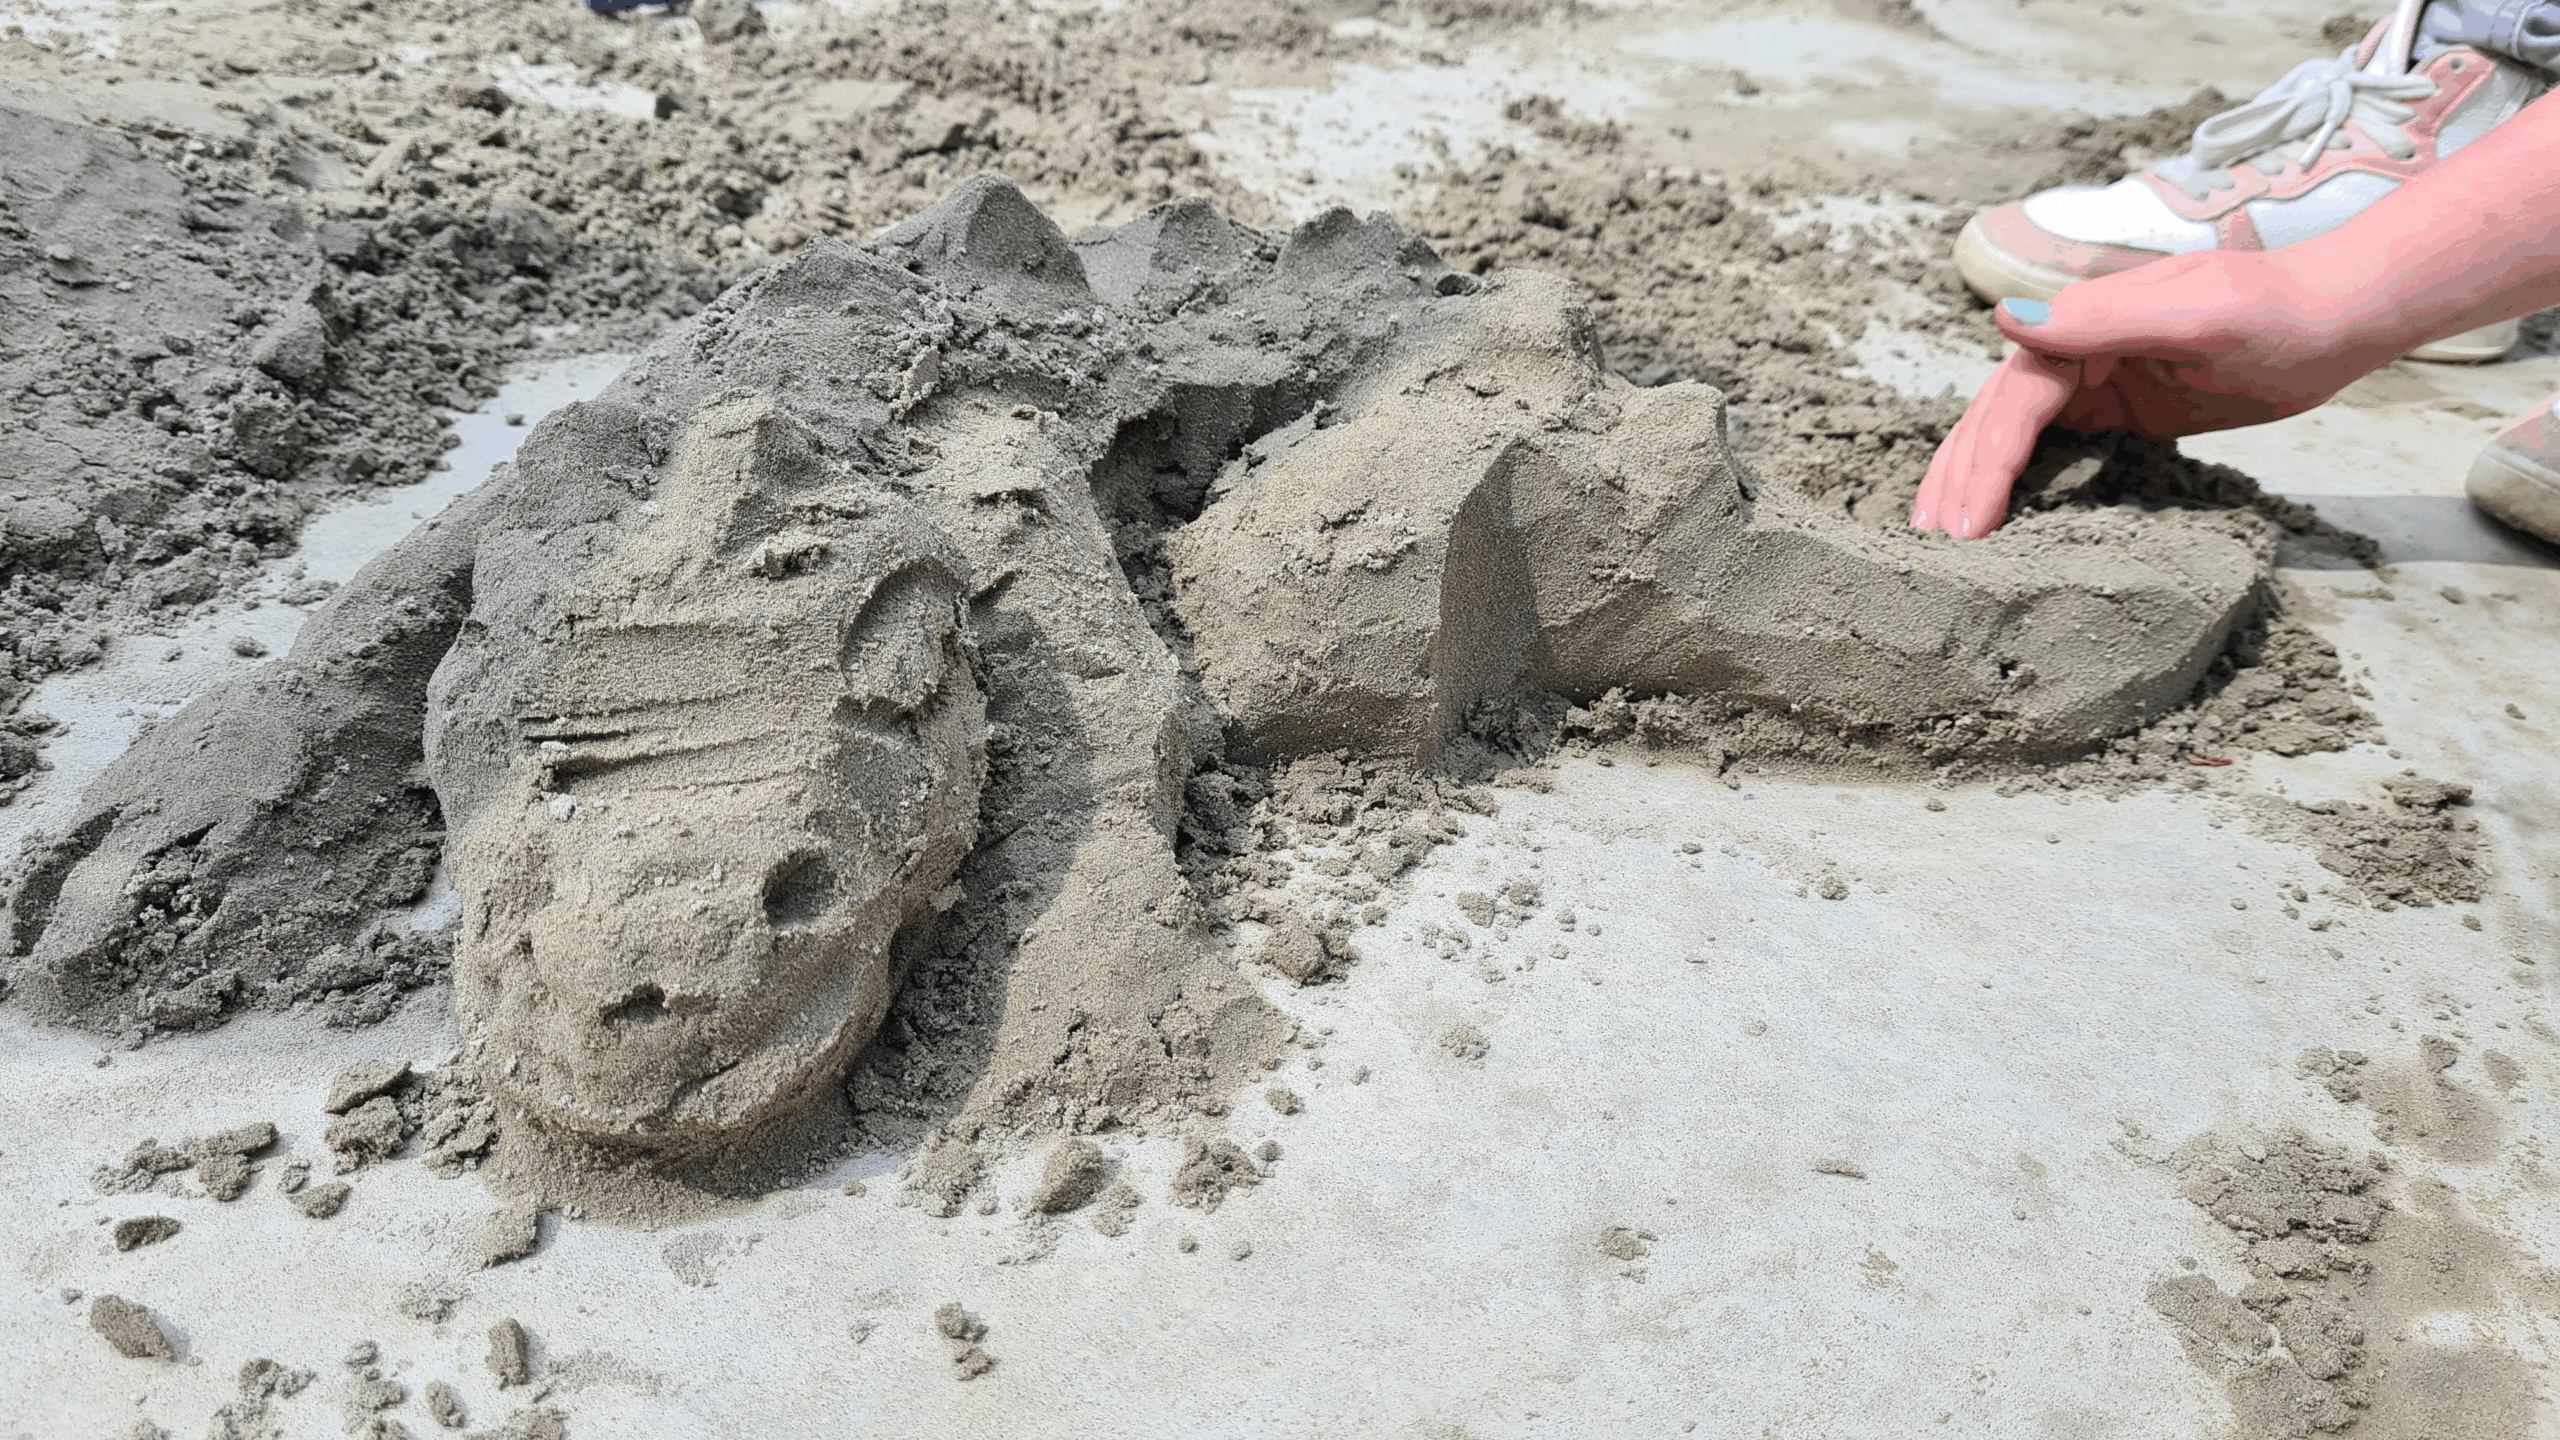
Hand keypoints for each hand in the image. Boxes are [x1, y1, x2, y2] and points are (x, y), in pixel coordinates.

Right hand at [1912, 251, 2393, 538]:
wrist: (2339, 317)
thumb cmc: (2280, 312)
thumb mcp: (2197, 311)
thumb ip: (2102, 317)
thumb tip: (2004, 318)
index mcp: (2079, 326)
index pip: (2013, 404)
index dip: (1983, 467)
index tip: (1963, 528)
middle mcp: (2073, 350)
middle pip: (1995, 421)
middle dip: (1958, 482)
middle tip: (1927, 548)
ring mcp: (2094, 381)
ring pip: (2015, 437)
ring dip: (1974, 484)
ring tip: (1939, 538)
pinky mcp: (2119, 409)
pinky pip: (2055, 451)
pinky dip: (2019, 485)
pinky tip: (2000, 520)